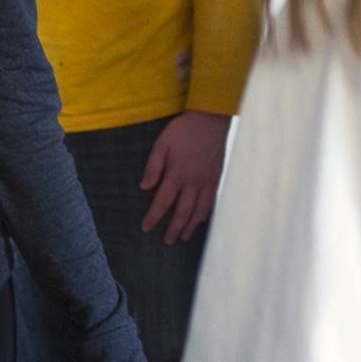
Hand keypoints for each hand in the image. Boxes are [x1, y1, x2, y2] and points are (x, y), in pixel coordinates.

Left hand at [139, 110, 229, 243]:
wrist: (210, 120)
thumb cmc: (183, 131)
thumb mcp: (162, 144)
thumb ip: (153, 167)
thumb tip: (144, 187)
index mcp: (177, 173)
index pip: (163, 202)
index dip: (153, 217)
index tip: (146, 228)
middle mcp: (193, 181)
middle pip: (182, 211)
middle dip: (173, 228)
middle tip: (167, 242)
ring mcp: (207, 181)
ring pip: (199, 210)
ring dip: (190, 226)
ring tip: (182, 237)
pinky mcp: (216, 178)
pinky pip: (210, 201)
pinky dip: (204, 214)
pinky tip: (200, 220)